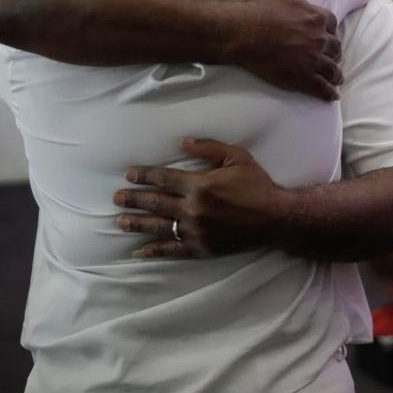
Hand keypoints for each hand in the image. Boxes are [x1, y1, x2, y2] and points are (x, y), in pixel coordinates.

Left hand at [114, 138, 285, 258]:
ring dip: (137, 223)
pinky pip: (172, 250)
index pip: (163, 178)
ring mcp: (195, 231)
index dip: (143, 176)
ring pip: (158, 227)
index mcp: (199, 185)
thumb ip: (208, 148)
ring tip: (120, 221)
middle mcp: (192, 209)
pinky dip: (154, 250)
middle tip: (116, 198)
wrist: (275, 218)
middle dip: (133, 199)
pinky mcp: (200, 248)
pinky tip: (140, 250)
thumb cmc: (257, 185)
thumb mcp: (237, 157)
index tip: (129, 175)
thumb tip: (182, 142)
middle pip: (155, 203)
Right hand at [235, 0, 342, 99]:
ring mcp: (313, 59)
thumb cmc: (258, 6)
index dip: (331, 31)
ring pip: (332, 69)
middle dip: (334, 53)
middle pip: (335, 48)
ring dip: (335, 74)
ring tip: (336, 78)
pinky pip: (322, 88)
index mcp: (316, 17)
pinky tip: (332, 96)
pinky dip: (329, 93)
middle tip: (332, 58)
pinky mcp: (303, 77)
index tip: (328, 36)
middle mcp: (319, 39)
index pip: (333, 25)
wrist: (243, 31)